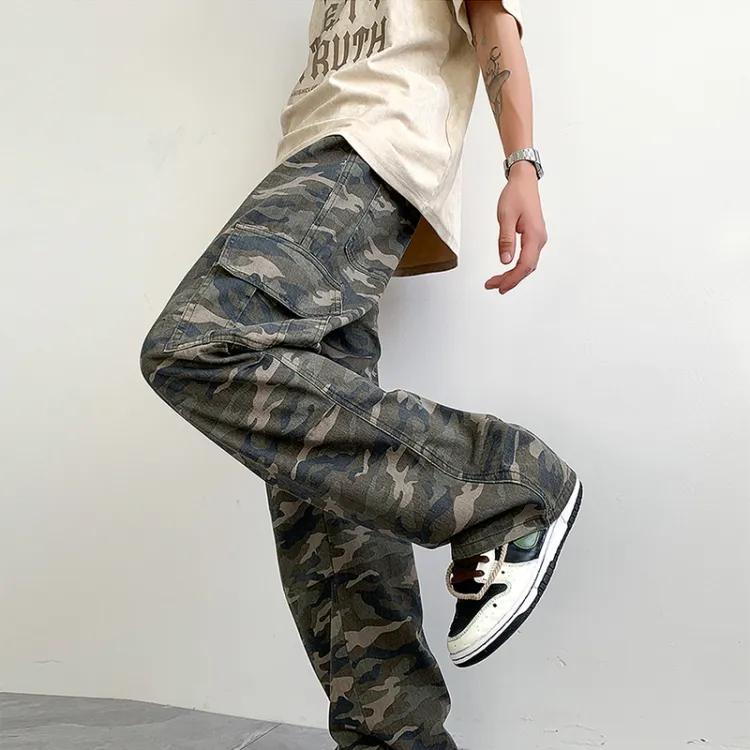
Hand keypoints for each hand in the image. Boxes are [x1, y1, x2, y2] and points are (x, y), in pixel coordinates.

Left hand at [485, 161, 547, 293]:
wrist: (524, 181)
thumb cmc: (516, 195)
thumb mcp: (506, 217)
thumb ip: (506, 240)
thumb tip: (505, 260)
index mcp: (534, 235)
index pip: (524, 265)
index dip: (512, 279)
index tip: (500, 287)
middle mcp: (539, 239)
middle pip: (527, 268)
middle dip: (510, 280)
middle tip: (493, 286)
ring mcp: (538, 238)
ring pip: (527, 264)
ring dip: (513, 274)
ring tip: (497, 281)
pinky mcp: (534, 236)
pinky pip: (527, 257)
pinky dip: (517, 266)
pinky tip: (508, 269)